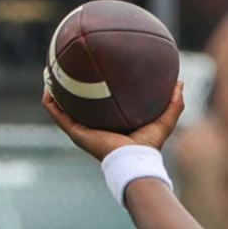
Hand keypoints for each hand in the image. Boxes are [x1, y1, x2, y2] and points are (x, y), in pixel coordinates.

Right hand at [42, 82, 184, 161]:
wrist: (134, 160)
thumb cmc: (149, 146)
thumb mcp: (164, 120)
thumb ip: (174, 103)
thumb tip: (180, 83)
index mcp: (110, 124)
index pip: (99, 106)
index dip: (95, 91)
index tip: (92, 72)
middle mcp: (93, 127)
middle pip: (77, 105)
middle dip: (70, 88)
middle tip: (66, 68)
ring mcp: (82, 130)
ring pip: (61, 108)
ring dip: (54, 91)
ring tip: (49, 72)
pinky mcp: (76, 133)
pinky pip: (58, 114)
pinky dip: (50, 101)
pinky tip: (47, 86)